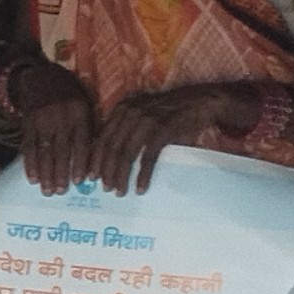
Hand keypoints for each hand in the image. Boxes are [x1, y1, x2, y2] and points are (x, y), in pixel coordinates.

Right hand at [7, 56, 94, 192]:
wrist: (41, 76)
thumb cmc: (69, 96)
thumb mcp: (85, 105)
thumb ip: (89, 128)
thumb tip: (96, 157)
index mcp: (78, 112)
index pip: (80, 141)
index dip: (79, 162)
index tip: (80, 180)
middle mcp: (60, 117)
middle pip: (60, 149)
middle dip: (60, 172)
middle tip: (60, 191)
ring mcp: (41, 120)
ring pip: (43, 150)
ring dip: (45, 172)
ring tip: (47, 190)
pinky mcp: (27, 123)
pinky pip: (28, 146)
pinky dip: (30, 164)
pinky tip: (32, 178)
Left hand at [88, 83, 232, 194]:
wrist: (202, 101)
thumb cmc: (171, 112)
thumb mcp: (144, 115)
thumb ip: (128, 130)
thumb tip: (111, 159)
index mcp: (122, 108)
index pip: (102, 137)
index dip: (95, 159)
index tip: (91, 178)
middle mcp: (131, 112)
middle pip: (111, 147)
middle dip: (107, 171)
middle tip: (106, 189)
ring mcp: (147, 120)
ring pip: (126, 153)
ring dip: (122, 175)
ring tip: (121, 191)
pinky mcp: (163, 129)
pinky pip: (148, 157)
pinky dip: (143, 175)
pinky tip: (140, 187)